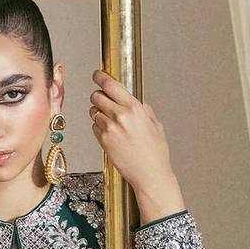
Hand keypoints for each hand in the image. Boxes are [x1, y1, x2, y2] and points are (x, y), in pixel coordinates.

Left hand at [89, 69, 175, 195]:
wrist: (150, 174)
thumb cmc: (155, 153)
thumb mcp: (155, 125)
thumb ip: (145, 111)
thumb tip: (138, 103)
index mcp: (134, 108)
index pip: (111, 84)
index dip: (100, 76)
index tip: (97, 74)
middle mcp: (120, 116)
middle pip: (97, 96)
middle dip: (97, 96)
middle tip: (102, 100)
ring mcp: (110, 129)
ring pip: (94, 112)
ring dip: (98, 114)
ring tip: (110, 122)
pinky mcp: (103, 142)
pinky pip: (94, 128)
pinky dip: (99, 128)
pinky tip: (110, 134)